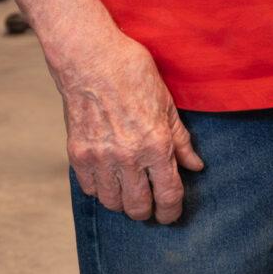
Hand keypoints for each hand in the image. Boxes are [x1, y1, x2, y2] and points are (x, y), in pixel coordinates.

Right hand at [50, 27, 203, 222]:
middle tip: (150, 205)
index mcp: (156, 144)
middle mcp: (128, 157)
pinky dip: (100, 189)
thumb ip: (180, 140)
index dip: (172, 211)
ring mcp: (100, 158)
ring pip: (113, 203)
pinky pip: (90, 189)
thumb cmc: (132, 73)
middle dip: (148, 211)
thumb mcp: (166, 103)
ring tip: (128, 191)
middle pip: (139, 207)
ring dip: (123, 202)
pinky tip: (108, 177)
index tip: (170, 215)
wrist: (90, 58)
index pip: (168, 195)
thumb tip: (195, 166)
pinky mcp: (78, 155)